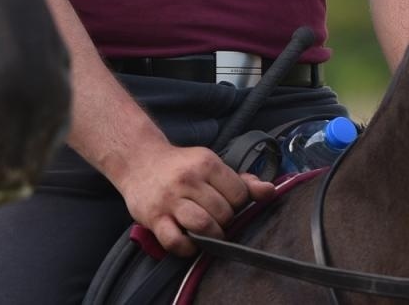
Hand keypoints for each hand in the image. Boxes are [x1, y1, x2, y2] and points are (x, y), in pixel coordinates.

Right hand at [113, 138, 276, 256]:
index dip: (237, 204)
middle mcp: (187, 179)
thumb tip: (270, 191)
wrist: (138, 161)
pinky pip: (176, 241)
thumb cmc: (181, 167)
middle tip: (215, 218)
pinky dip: (187, 247)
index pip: (239, 194)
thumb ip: (241, 180)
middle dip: (224, 221)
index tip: (226, 203)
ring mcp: (169, 199)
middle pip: (223, 213)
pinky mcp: (153, 217)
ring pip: (204, 226)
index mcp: (205, 163)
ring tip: (206, 231)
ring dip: (211, 235)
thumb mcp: (211, 165)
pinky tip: (188, 240)